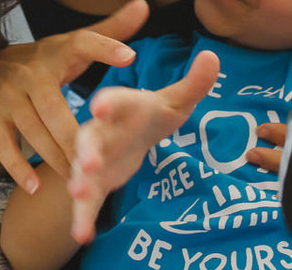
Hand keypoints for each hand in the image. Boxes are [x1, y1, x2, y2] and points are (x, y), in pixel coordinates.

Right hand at [0, 0, 148, 192]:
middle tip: (98, 160)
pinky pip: (3, 146)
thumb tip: (144, 4)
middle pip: (54, 109)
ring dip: (54, 158)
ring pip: (33, 132)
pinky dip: (18, 168)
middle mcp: (30, 74)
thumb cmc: (44, 59)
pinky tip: (36, 187)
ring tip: (79, 177)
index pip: (83, 44)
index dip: (105, 48)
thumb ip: (111, 30)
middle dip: (74, 136)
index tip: (131, 57)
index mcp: (56, 52)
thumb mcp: (73, 43)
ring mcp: (7, 98)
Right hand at [68, 50, 219, 243]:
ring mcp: (95, 158)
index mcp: (121, 107)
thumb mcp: (175, 100)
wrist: (132, 133)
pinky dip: (82, 216)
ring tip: (78, 194)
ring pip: (81, 169)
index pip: (115, 102)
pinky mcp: (95, 182)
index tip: (100, 106)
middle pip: (89, 137)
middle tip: (86, 163)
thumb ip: (193, 82)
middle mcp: (102, 131)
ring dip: (79, 181)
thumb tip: (212, 56)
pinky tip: (81, 234)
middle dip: (86, 150)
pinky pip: (87, 200)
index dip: (108, 104)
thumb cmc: (150, 113)